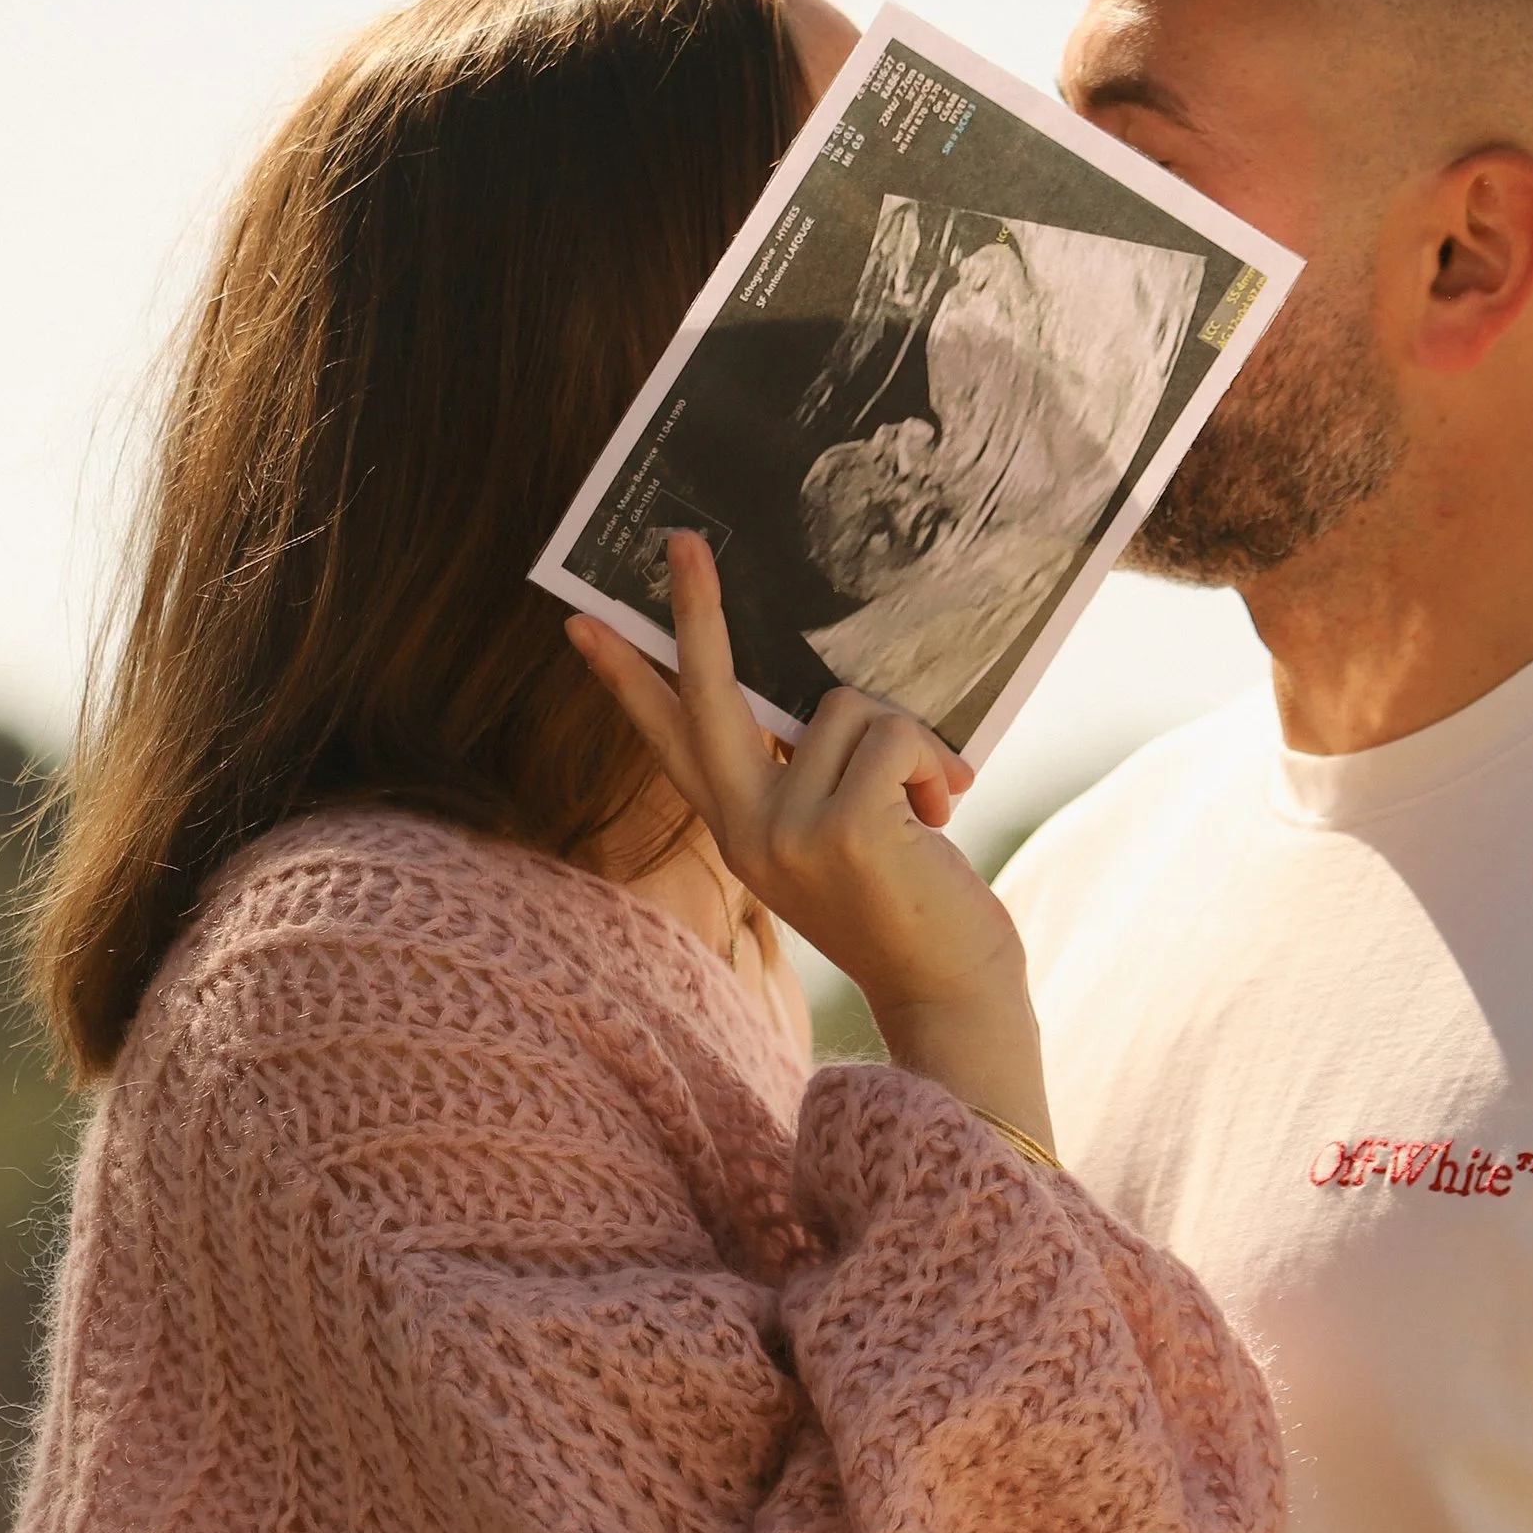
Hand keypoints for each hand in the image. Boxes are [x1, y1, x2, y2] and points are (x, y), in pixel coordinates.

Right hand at [566, 534, 1046, 1135]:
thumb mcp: (842, 836)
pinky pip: (890, 733)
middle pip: (709, 693)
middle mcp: (748, 830)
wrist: (951, 995)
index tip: (581, 622)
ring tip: (924, 808)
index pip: (669, 740)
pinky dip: (932, 761)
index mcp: (740, 831)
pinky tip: (940, 816)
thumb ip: (812, 774)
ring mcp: (787, 831)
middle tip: (685, 537)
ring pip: (844, 707)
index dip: (627, 679)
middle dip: (697, 609)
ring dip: (904, 742)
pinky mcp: (843, 829)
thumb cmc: (912, 908)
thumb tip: (827, 694)